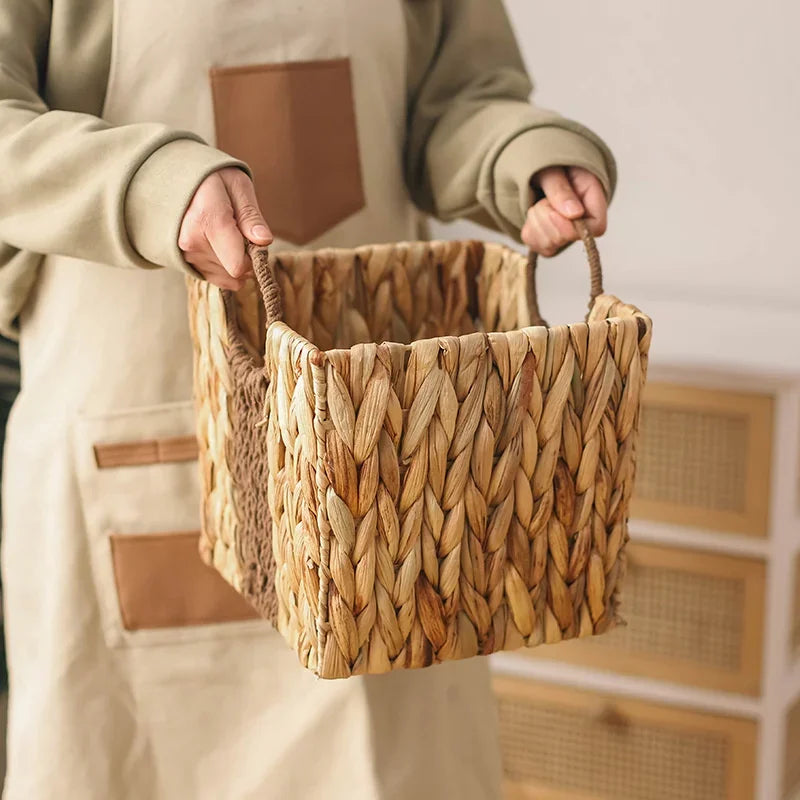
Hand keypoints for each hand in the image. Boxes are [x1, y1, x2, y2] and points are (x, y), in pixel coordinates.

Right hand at [178, 167, 272, 289]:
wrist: (178, 180)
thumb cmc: (214, 180)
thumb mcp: (238, 186)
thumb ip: (251, 216)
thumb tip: (264, 241)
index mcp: (207, 220)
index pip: (238, 265)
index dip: (254, 257)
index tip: (254, 239)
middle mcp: (192, 242)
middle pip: (235, 272)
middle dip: (246, 256)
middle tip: (240, 231)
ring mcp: (186, 254)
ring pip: (228, 277)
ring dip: (235, 261)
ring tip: (227, 234)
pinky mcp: (186, 262)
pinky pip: (218, 279)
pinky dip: (225, 266)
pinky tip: (220, 246)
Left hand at [521, 166, 606, 256]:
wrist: (540, 169)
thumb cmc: (551, 165)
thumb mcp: (553, 169)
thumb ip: (561, 189)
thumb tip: (574, 213)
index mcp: (593, 200)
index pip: (597, 227)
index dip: (573, 227)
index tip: (554, 212)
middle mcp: (583, 222)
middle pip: (566, 239)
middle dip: (546, 218)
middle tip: (544, 199)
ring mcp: (566, 234)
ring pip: (548, 245)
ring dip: (536, 221)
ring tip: (540, 203)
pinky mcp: (549, 241)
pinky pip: (534, 244)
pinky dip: (529, 228)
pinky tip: (534, 213)